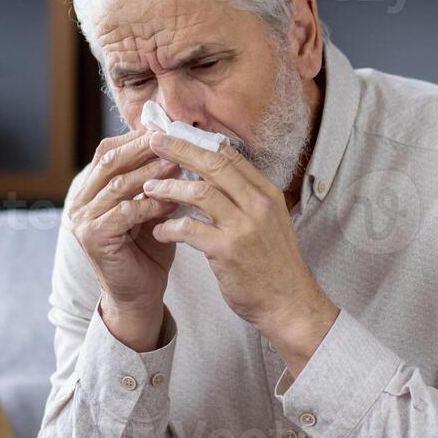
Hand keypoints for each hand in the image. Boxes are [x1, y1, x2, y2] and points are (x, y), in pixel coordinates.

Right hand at [68, 128, 181, 348]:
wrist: (139, 294)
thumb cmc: (149, 249)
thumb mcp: (152, 206)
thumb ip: (156, 179)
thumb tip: (178, 145)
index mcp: (91, 188)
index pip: (110, 150)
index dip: (137, 137)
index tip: (168, 128)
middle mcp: (81, 200)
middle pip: (110, 160)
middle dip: (143, 148)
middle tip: (173, 139)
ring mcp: (82, 219)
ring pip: (117, 184)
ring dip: (149, 173)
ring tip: (177, 164)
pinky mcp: (93, 238)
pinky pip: (123, 212)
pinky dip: (148, 204)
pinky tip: (171, 200)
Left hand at [140, 132, 338, 371]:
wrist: (290, 303)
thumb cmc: (273, 264)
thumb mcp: (268, 221)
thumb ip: (245, 197)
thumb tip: (213, 175)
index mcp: (267, 192)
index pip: (229, 154)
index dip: (198, 141)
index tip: (174, 134)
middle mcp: (258, 203)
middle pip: (212, 163)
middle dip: (178, 150)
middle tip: (152, 141)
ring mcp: (244, 226)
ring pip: (198, 192)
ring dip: (168, 188)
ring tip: (148, 189)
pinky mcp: (228, 251)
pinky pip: (189, 229)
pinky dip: (169, 227)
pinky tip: (158, 230)